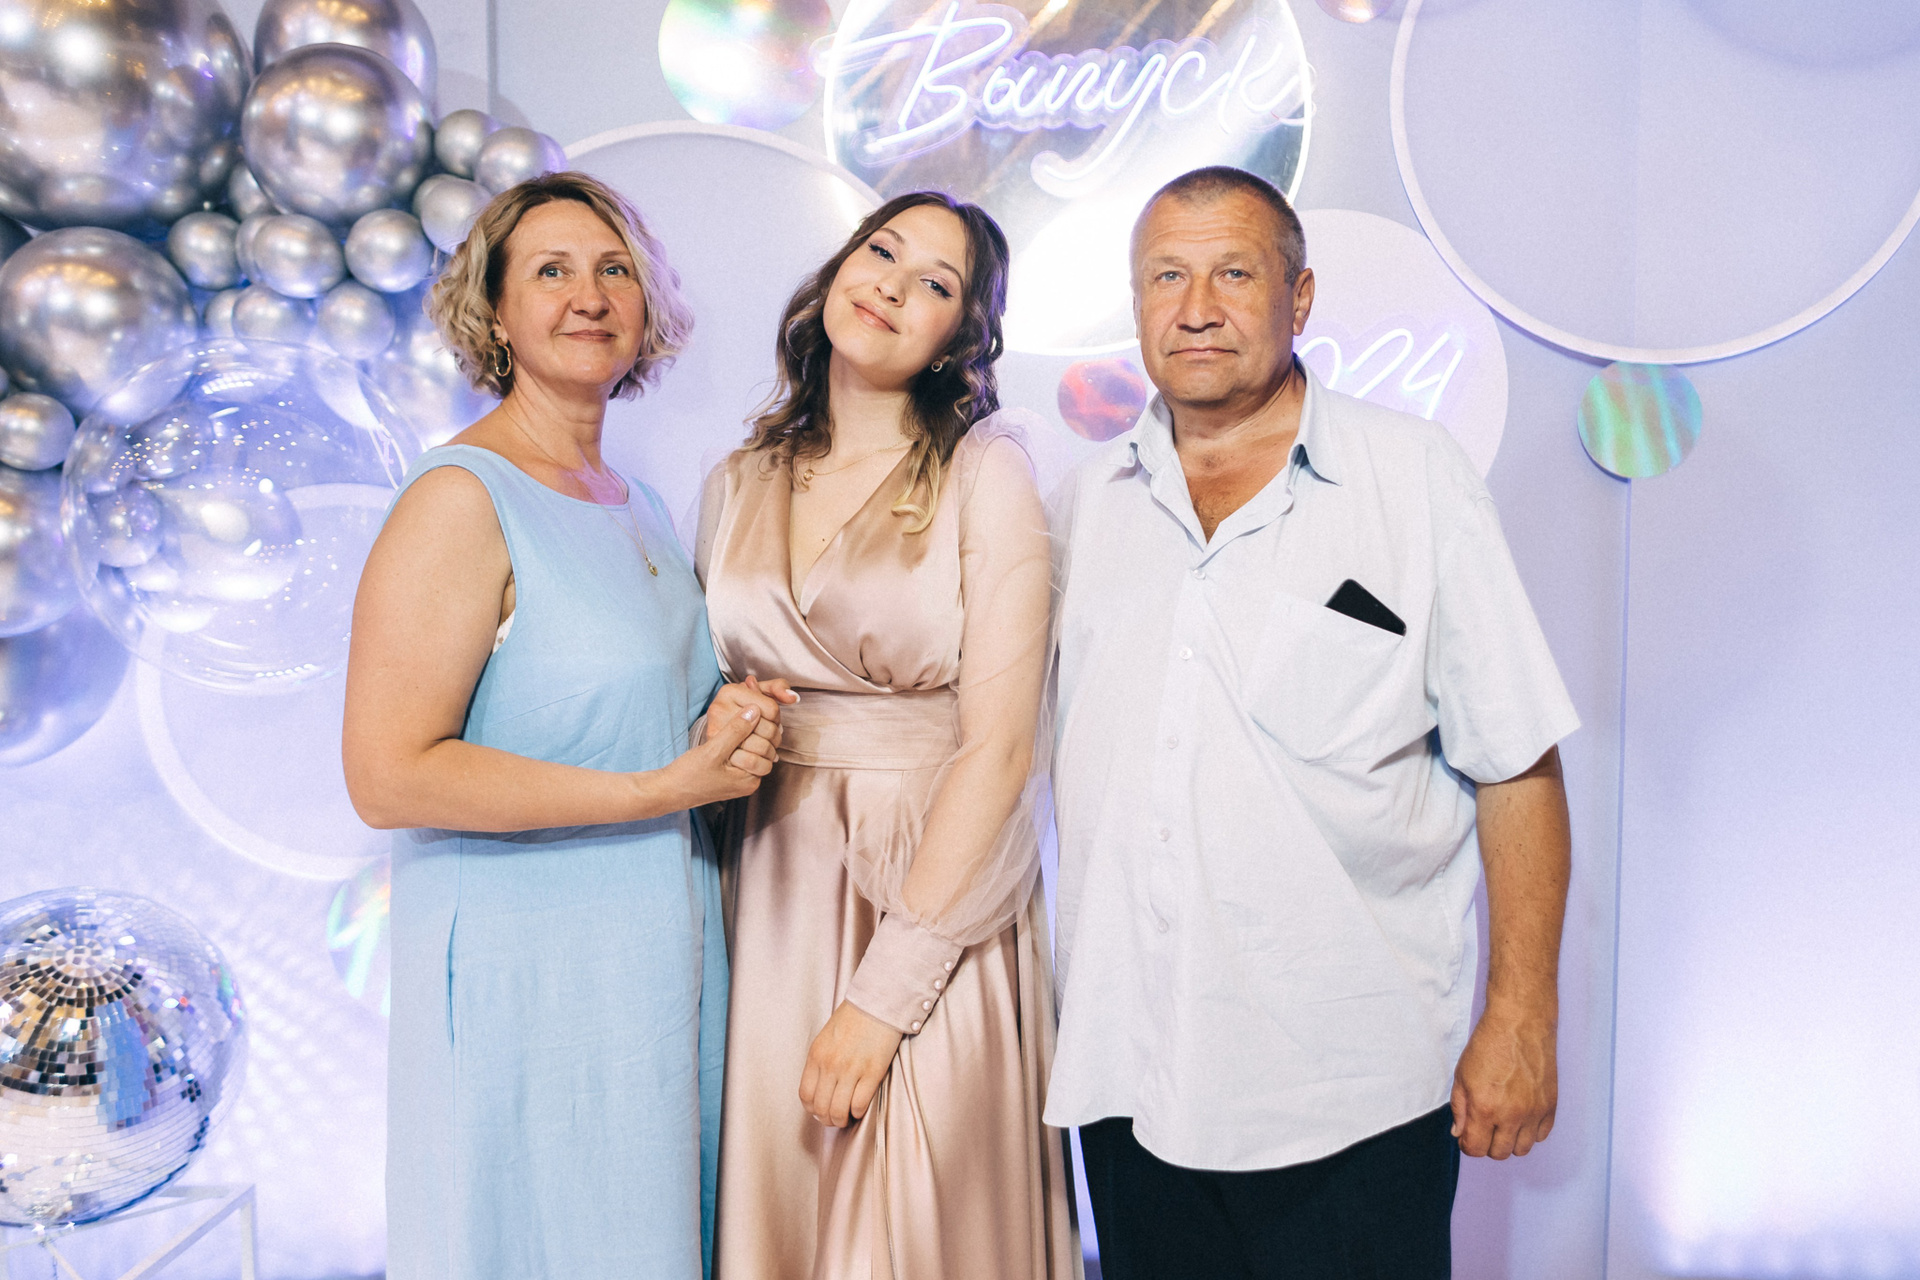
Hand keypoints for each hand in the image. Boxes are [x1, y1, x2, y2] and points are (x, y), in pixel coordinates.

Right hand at [661, 701, 772, 807]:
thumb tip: (755, 710)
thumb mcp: (713, 750)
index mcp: (749, 780)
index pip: (768, 748)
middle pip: (764, 751)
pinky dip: (738, 743)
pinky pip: (742, 755)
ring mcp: (740, 780)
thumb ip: (736, 730)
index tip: (751, 711)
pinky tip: (727, 733)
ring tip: (734, 724)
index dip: (762, 728)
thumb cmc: (688, 775)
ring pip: (754, 751)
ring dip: (746, 736)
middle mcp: (749, 783)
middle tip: (744, 715)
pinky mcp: (731, 776)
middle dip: (756, 732)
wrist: (668, 791)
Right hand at [705, 675, 796, 765]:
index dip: (777, 717)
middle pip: (768, 729)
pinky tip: (760, 759)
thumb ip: (777, 687)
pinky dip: (763, 764)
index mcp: (729, 692)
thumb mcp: (758, 693)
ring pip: (762, 747)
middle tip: (771, 737)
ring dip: (771, 752)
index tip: (770, 720)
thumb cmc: (741, 711)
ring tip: (767, 748)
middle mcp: (719, 710)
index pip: (771, 709)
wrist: (716, 737)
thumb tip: (792, 698)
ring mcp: (716, 734)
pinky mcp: (719, 756)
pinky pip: (753, 763)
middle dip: (775, 736)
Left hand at [799, 1000, 903, 1126]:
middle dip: (827, 1119)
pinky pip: (860, 1104)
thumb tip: (821, 1089)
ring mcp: (851, 1070)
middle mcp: (830, 1065)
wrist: (878, 1003)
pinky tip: (860, 1107)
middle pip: (821, 1108)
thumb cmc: (853, 1019)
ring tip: (847, 1117)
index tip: (821, 1111)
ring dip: (842, 1120)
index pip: (806, 1096)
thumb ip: (820, 1062)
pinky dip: (858, 1112)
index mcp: (816, 1056)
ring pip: (839, 1111)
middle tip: (835, 1119)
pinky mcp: (872, 1073)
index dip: (813, 1110)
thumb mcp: (826, 1038)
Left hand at [1450, 1004, 1556, 1157]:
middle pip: (1500, 1153)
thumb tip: (1460, 1133)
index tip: (1468, 1136)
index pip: (1475, 1149)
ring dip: (1510, 1140)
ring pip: (1522, 1149)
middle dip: (1488, 1144)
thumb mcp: (1462, 1075)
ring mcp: (1534, 1112)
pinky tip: (1521, 1115)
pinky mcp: (1550, 1106)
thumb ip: (1459, 1108)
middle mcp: (1511, 1115)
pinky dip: (1530, 1131)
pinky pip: (1541, 1135)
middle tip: (1485, 1126)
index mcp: (1484, 1108)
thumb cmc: (1487, 1046)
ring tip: (1504, 1121)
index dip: (1468, 1145)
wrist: (1520, 1024)